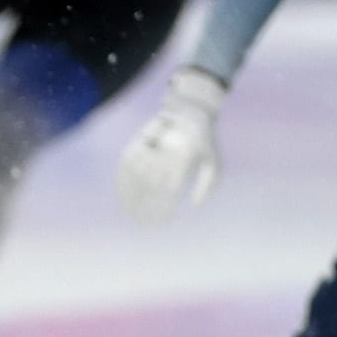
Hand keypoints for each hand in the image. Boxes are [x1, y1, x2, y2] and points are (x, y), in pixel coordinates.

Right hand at [116, 67, 227, 223]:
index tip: (165, 220)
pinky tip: (122, 199)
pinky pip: (124, 167)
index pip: (172, 187)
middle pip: (151, 185)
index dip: (165, 206)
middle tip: (145, 224)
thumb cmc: (204, 143)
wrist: (188, 112)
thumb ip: (207, 185)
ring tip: (132, 216)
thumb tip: (194, 205)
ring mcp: (148, 145)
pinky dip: (122, 184)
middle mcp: (163, 150)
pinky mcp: (137, 143)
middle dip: (146, 207)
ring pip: (135, 177)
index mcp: (184, 155)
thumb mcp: (214, 162)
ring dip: (131, 199)